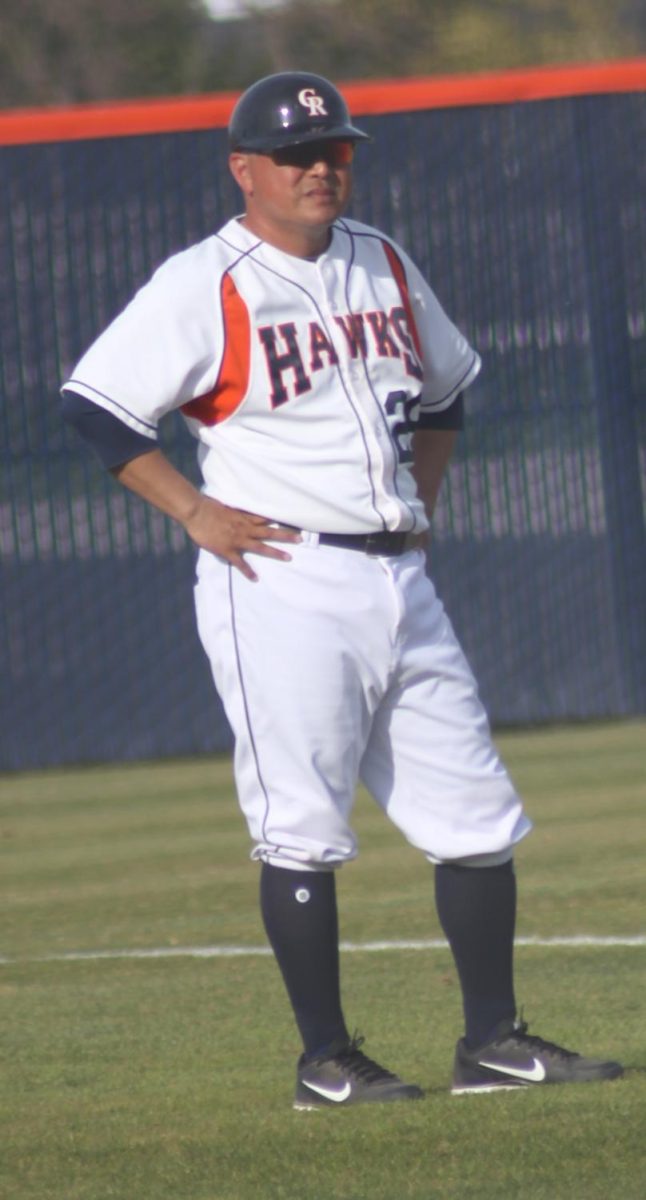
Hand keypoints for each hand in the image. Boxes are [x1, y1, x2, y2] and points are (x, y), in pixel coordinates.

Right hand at [183, 494, 300, 580]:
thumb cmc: (208, 506)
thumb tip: (239, 511)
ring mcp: (238, 540)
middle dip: (285, 535)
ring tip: (288, 557)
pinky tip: (255, 579)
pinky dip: (248, 571)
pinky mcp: (228, 550)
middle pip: (269, 532)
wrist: (196, 512)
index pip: (265, 519)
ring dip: (275, 552)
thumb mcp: (226, 506)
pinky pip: (240, 563)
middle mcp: (245, 528)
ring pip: (261, 547)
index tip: (291, 522)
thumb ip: (235, 511)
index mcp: (244, 517)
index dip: (278, 521)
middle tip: (300, 539)